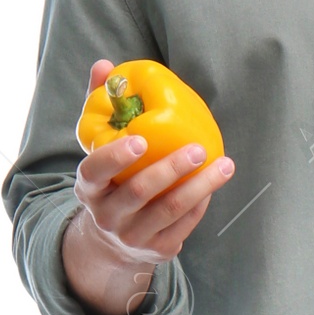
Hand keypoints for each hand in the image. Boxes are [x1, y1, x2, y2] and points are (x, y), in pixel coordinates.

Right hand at [63, 56, 234, 314]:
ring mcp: (131, 237)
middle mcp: (106, 216)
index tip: (140, 140)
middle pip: (139, 192)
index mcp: (88, 188)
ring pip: (169, 211)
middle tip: (198, 148)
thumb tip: (104, 64)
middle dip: (171, 170)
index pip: (96, 172)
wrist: (110, 242)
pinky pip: (183, 226)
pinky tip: (215, 181)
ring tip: (225, 164)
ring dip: (200, 187)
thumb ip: (101, 107)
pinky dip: (201, 203)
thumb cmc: (110, 180)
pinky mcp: (157, 250)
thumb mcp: (98, 149)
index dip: (116, 157)